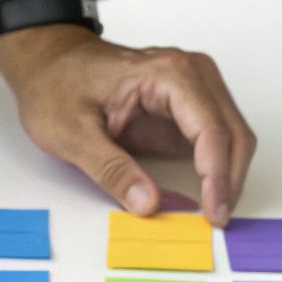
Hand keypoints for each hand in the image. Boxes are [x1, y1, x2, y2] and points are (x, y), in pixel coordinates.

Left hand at [0, 27, 255, 225]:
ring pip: (232, 135)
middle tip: (217, 219)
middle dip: (230, 179)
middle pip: (233, 131)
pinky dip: (218, 167)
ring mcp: (193, 87)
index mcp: (166, 74)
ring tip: (214, 211)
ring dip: (229, 175)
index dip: (217, 175)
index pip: (210, 129)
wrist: (49, 61)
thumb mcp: (72, 133)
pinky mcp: (188, 104)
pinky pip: (217, 137)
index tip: (213, 212)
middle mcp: (190, 73)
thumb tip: (146, 204)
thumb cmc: (56, 85)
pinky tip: (207, 194)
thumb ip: (111, 170)